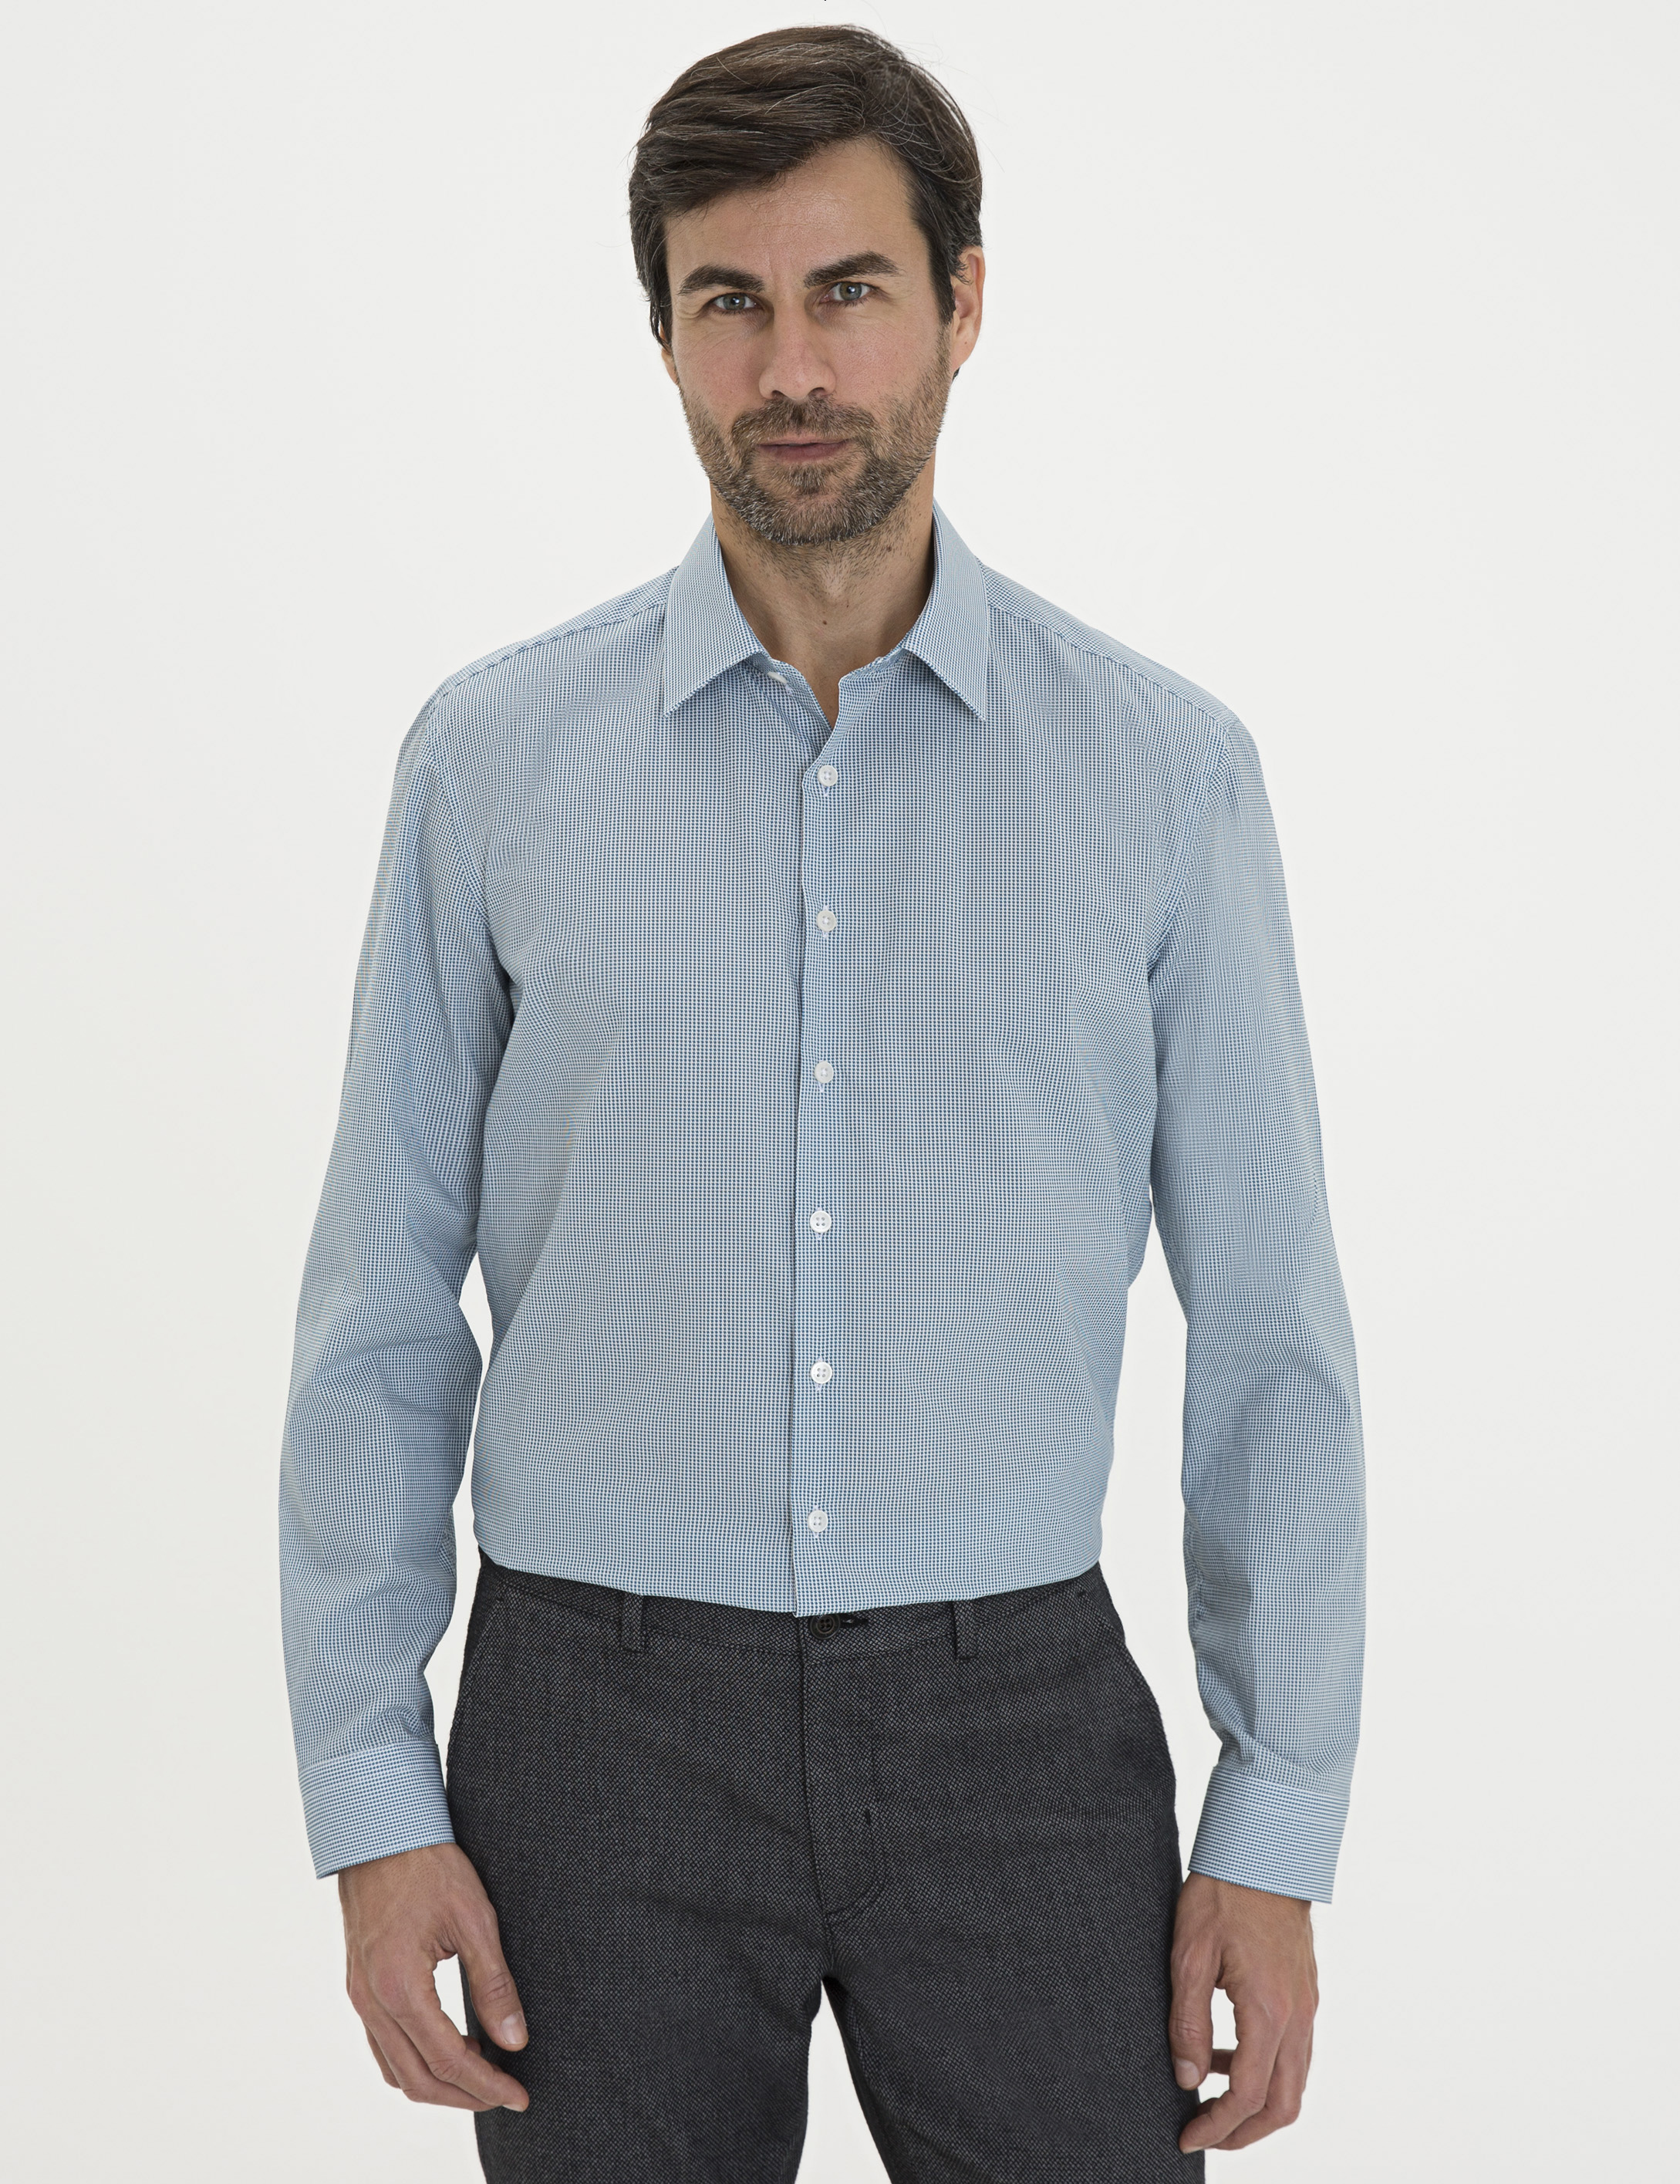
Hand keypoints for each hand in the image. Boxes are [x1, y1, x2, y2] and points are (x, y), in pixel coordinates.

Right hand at [339, 1841, 530, 2111]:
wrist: (379, 1831)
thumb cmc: (428, 1865)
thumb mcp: (474, 1919)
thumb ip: (494, 1985)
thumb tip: (515, 2040)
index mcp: (400, 1986)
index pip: (448, 2060)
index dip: (487, 2086)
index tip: (520, 2096)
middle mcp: (371, 2001)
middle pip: (417, 2079)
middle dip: (465, 2096)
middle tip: (507, 2094)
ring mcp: (359, 1995)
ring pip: (395, 2069)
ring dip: (438, 2083)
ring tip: (482, 2074)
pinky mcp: (359, 1985)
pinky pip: (382, 2045)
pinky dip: (415, 2061)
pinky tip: (448, 2045)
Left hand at [1168, 1872, 1317, 2152]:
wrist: (1263, 1852)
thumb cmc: (1223, 1894)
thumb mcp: (1189, 1955)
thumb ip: (1188, 2022)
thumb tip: (1187, 2078)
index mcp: (1269, 2010)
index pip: (1249, 2095)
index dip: (1217, 2126)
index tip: (1187, 2136)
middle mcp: (1298, 2015)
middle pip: (1284, 2104)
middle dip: (1245, 2132)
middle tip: (1204, 2134)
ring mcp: (1307, 2005)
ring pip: (1293, 2082)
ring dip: (1256, 2103)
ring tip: (1208, 2095)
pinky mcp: (1305, 1994)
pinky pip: (1293, 2052)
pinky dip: (1265, 2070)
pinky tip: (1226, 2053)